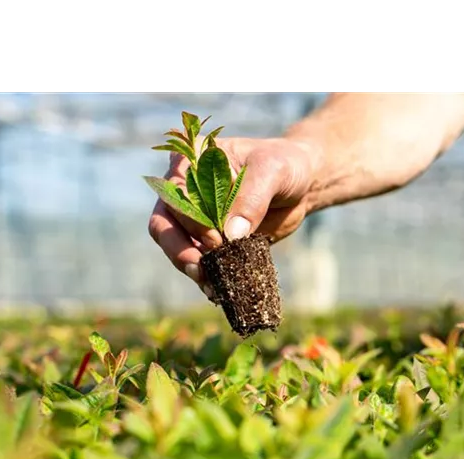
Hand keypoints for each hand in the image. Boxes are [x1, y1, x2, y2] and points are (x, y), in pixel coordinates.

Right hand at [148, 136, 315, 295]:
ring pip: (176, 247)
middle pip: (164, 224)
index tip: (216, 239)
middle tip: (199, 271)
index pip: (175, 194)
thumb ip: (252, 197)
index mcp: (192, 162)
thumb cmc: (284, 166)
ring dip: (191, 268)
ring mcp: (194, 219)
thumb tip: (232, 236)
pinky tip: (218, 291)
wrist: (300, 186)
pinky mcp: (209, 242)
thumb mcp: (273, 171)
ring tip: (212, 287)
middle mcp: (185, 190)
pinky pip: (199, 262)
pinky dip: (207, 278)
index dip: (190, 220)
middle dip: (178, 250)